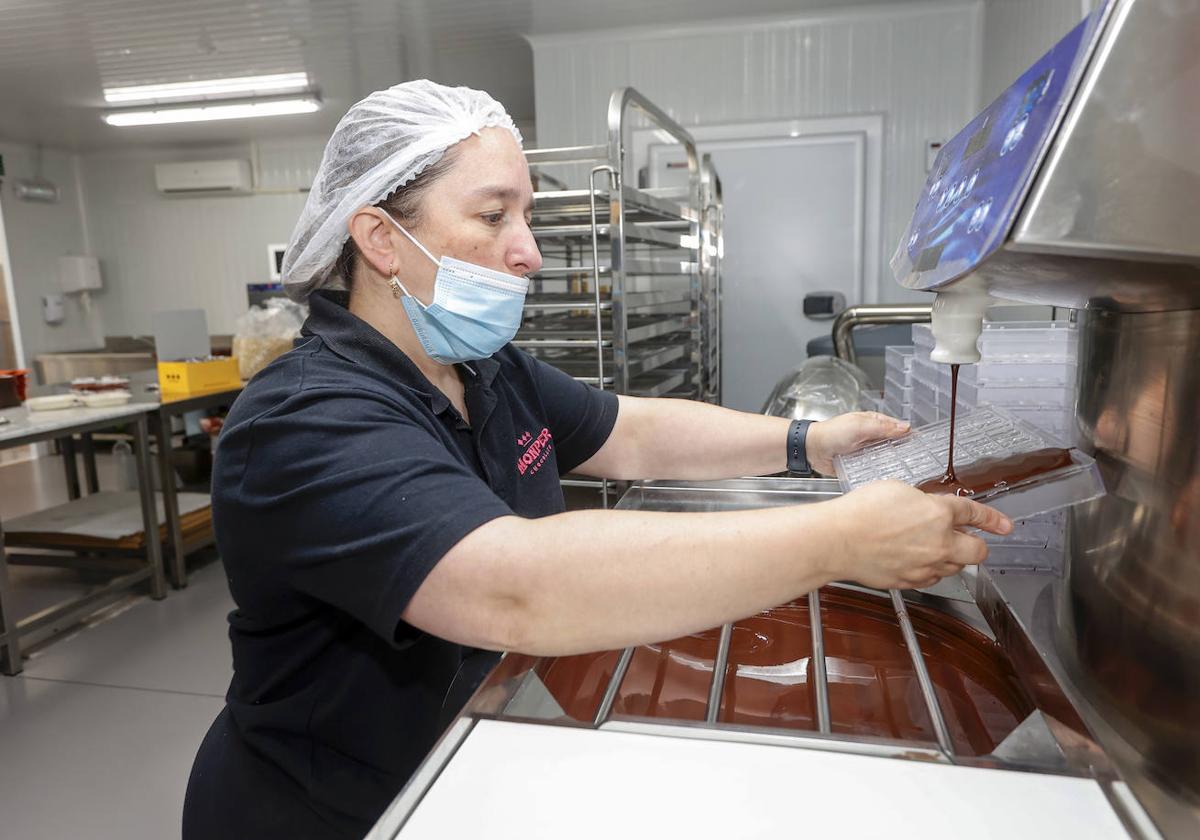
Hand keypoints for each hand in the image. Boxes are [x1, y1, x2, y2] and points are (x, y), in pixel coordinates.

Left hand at [805, 411, 910, 475]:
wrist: (811, 449)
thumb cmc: (832, 433)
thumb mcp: (860, 426)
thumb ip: (882, 427)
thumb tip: (905, 427)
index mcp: (874, 423)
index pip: (898, 428)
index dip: (910, 436)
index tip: (924, 445)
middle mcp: (873, 438)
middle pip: (895, 445)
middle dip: (905, 453)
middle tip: (920, 463)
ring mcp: (867, 452)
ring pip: (887, 459)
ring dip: (894, 464)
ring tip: (909, 474)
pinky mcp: (861, 466)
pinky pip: (875, 470)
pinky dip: (881, 473)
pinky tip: (890, 479)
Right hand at [827, 480, 1011, 588]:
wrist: (837, 540)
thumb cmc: (861, 511)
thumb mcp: (898, 489)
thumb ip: (923, 501)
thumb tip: (929, 510)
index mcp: (939, 514)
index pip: (975, 514)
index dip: (992, 519)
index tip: (1003, 525)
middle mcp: (940, 542)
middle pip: (978, 551)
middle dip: (977, 544)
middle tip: (968, 539)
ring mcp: (926, 566)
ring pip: (955, 567)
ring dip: (951, 556)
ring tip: (930, 546)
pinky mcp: (910, 581)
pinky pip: (931, 577)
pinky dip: (929, 569)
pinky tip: (913, 558)